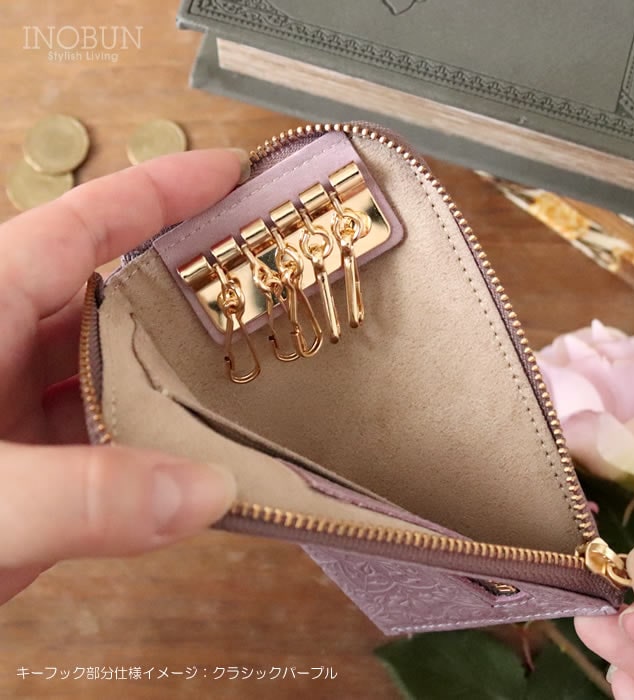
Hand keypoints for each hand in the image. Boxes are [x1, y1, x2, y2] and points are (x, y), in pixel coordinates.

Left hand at [0, 149, 248, 605]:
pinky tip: (203, 465)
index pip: (86, 225)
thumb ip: (77, 496)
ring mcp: (17, 414)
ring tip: (256, 379)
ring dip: (183, 384)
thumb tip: (206, 493)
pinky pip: (111, 447)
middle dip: (194, 291)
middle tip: (269, 288)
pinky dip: (158, 457)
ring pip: (121, 379)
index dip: (163, 190)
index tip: (233, 174)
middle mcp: (1, 350)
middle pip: (118, 299)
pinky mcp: (30, 475)